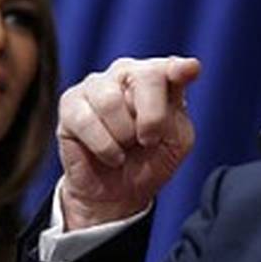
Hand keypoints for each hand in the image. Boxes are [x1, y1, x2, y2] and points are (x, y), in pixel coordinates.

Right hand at [57, 56, 200, 229]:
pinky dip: (104, 147)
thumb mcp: (175, 143)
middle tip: (149, 140)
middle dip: (153, 116)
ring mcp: (95, 85)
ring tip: (125, 148)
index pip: (169, 67)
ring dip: (124, 135)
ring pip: (111, 101)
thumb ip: (175, 115)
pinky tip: (110, 155)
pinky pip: (86, 120)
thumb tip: (162, 95)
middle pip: (145, 76)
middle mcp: (126, 73)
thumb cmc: (148, 161)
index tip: (191, 69)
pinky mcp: (69, 104)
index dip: (179, 68)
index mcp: (158, 79)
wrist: (117, 195)